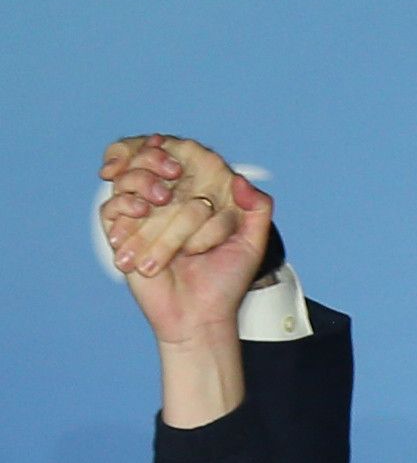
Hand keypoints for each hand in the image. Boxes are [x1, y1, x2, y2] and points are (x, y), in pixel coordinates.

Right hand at [99, 135, 272, 346]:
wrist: (200, 315)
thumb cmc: (225, 282)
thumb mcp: (252, 245)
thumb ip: (258, 210)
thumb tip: (239, 178)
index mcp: (194, 196)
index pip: (178, 157)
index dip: (176, 147)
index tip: (183, 151)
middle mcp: (165, 201)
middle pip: (146, 158)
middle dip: (154, 157)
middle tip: (172, 171)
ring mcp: (142, 215)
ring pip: (128, 176)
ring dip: (143, 179)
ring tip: (162, 198)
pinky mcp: (122, 232)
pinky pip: (111, 206)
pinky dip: (125, 202)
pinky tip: (142, 210)